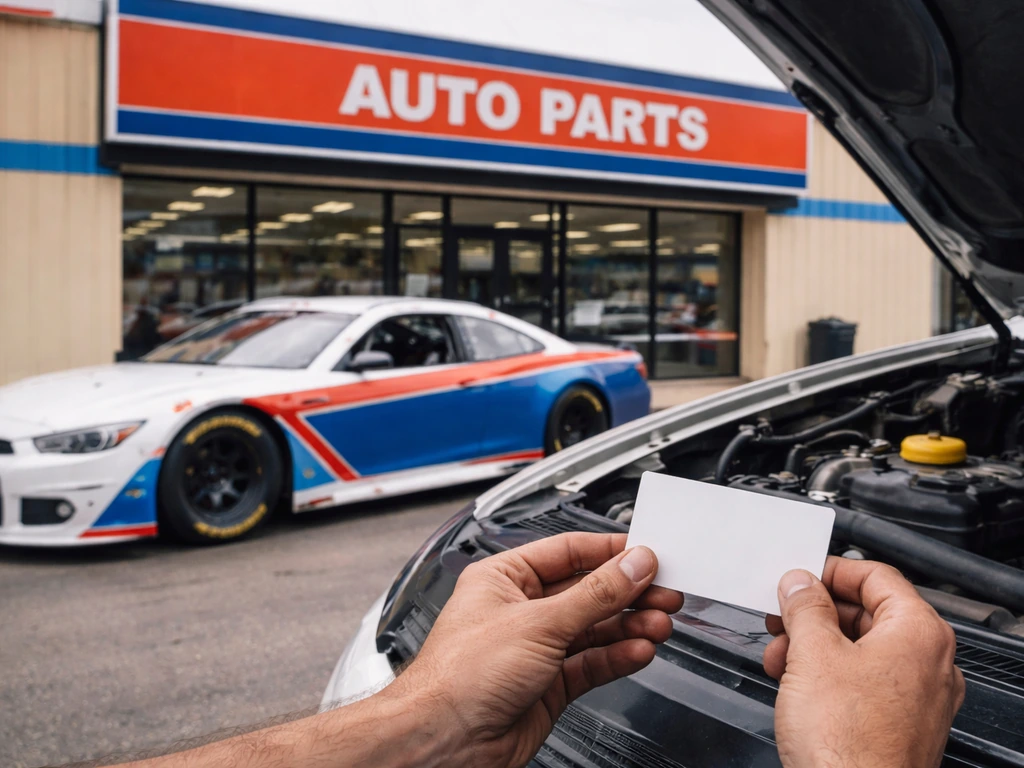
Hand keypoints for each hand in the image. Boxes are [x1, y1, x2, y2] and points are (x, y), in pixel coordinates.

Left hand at [389, 532, 683, 767]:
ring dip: (628, 625)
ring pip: (594, 629)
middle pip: (586, 591)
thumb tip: (632, 565)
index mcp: (504, 578)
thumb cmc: (459, 676)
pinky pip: (592, 662)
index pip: (567, 552)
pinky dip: (618, 656)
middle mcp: (520, 610)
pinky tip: (639, 650)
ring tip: (659, 622)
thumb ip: (594, 594)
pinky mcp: (548, 684)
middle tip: (665, 590)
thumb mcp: (539, 623)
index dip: (609, 551)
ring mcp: (535, 649)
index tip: (646, 552)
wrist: (445, 740)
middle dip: (627, 592)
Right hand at [764, 557, 965, 767]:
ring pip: (862, 650)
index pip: (876, 576)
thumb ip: (806, 607)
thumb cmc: (849, 744)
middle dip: (816, 615)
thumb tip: (801, 584)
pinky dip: (830, 676)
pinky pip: (865, 683)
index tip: (800, 577)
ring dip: (815, 646)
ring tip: (781, 657)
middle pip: (868, 613)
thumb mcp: (813, 654)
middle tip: (783, 617)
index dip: (830, 572)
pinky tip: (797, 685)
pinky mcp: (901, 726)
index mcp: (919, 633)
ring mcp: (919, 699)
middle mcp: (930, 664)